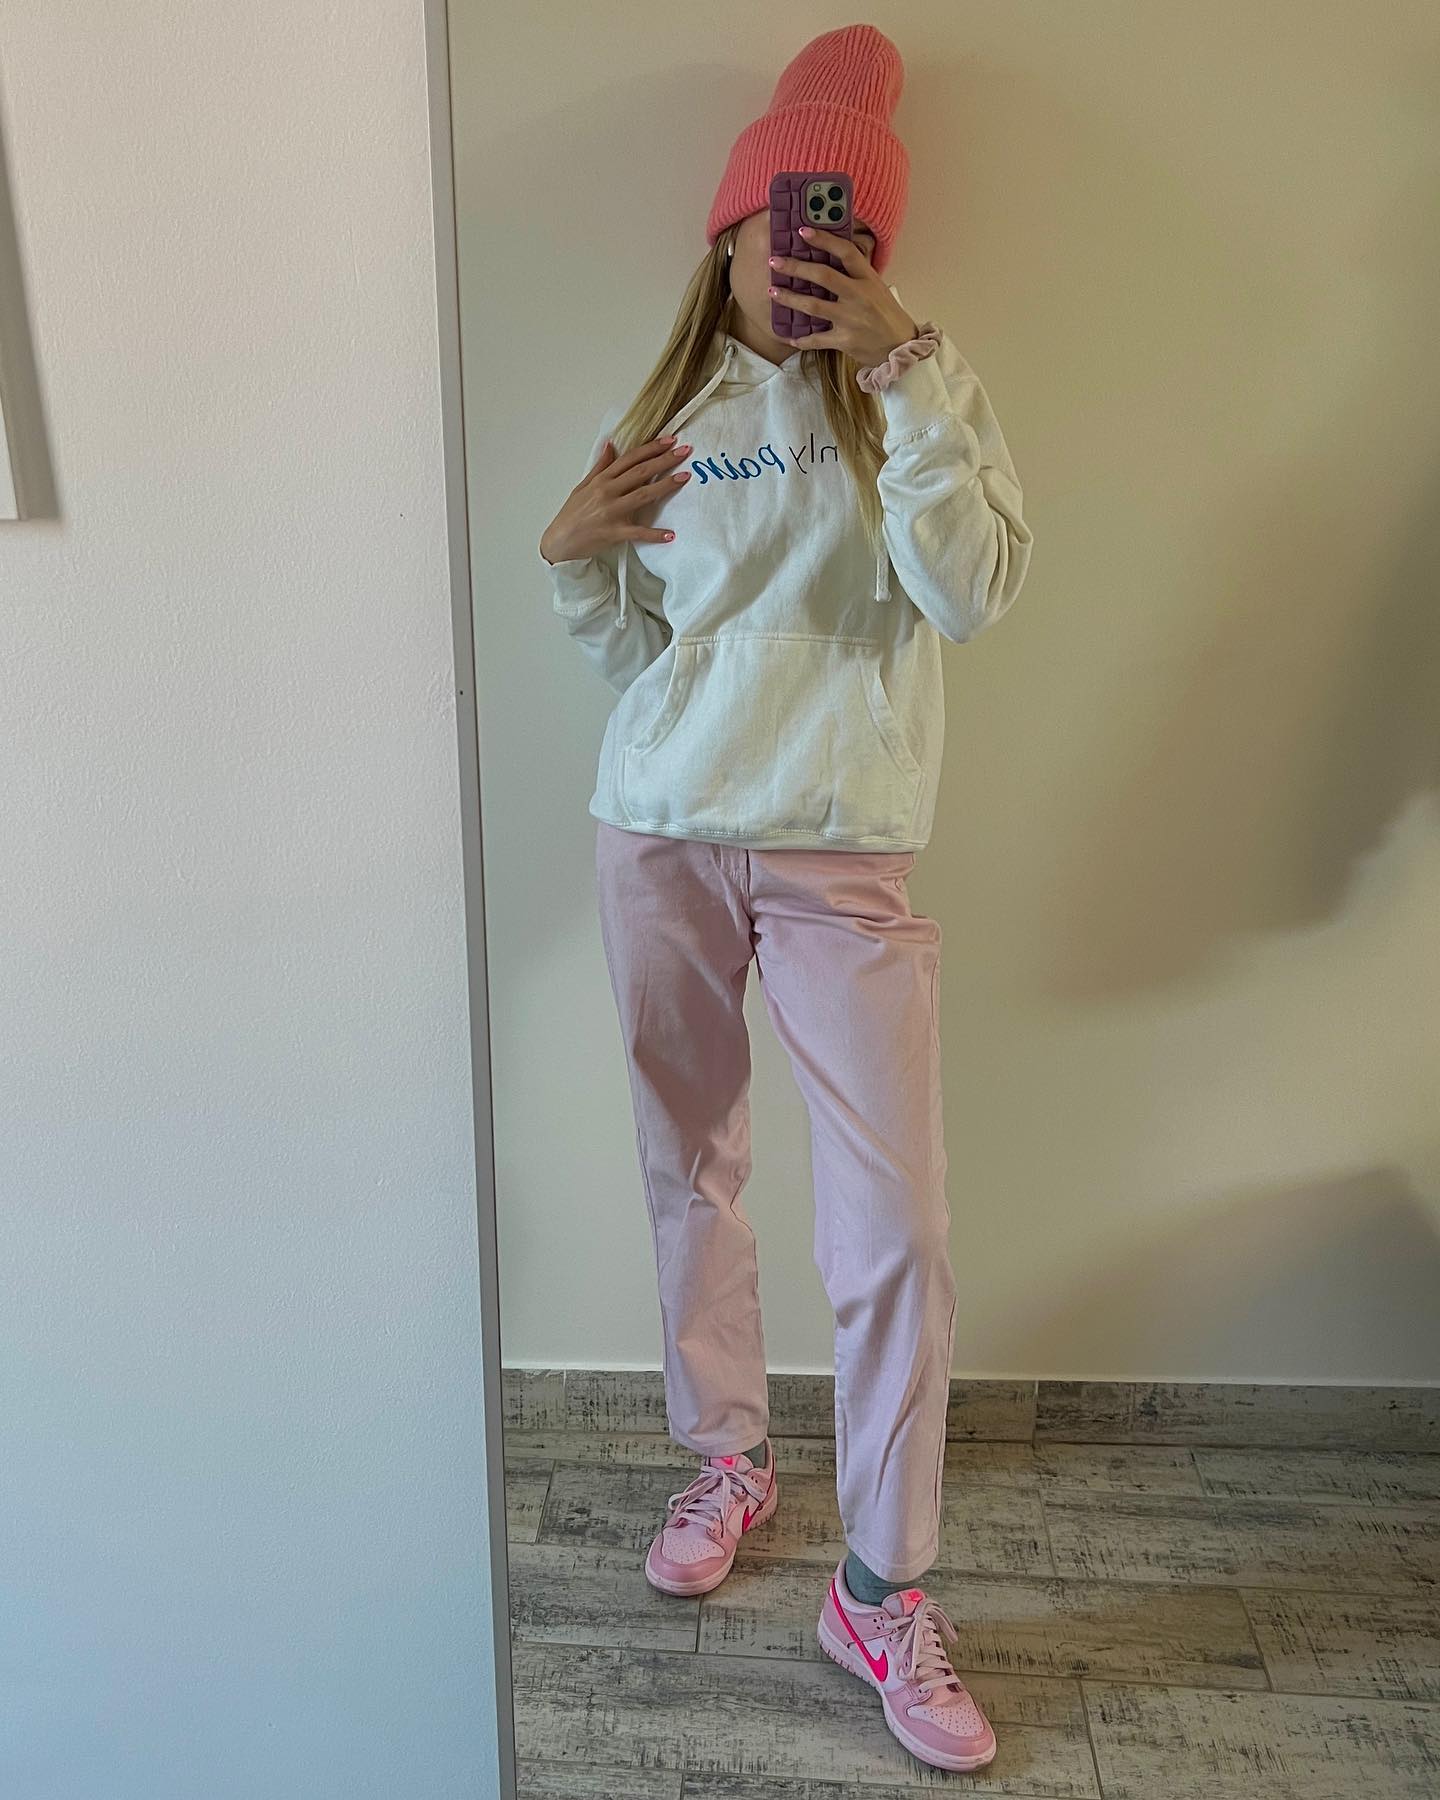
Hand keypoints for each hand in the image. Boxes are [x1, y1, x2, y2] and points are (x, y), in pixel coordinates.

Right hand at [539, 433, 691, 564]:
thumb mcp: (583, 485)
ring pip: (643, 495)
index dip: (651, 448)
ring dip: (666, 486)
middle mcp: (607, 492)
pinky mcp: (614, 532)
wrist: (560, 542)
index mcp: (601, 479)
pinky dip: (654, 534)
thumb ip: (600, 466)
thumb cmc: (572, 514)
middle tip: (685, 452)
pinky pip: (638, 533)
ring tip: (684, 478)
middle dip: (664, 460)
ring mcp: (612, 512)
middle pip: (641, 472)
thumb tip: (610, 445)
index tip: (669, 441)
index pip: (630, 459)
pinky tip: (670, 534)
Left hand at [768, 226, 919, 365]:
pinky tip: (790, 336)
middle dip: (796, 267)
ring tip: (773, 291)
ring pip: (813, 306)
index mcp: (868, 278)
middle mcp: (859, 296)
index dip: (824, 240)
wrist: (900, 347)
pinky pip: (817, 339)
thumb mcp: (877, 288)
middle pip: (823, 276)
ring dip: (790, 298)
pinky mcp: (844, 340)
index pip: (845, 251)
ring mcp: (850, 319)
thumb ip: (856, 275)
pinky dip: (802, 339)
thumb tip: (831, 257)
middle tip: (775, 261)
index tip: (803, 231)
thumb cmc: (887, 315)